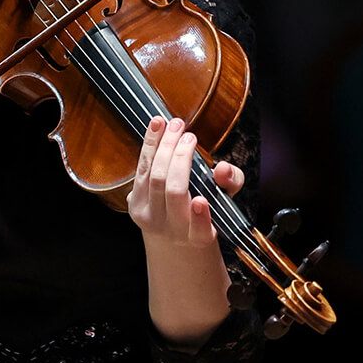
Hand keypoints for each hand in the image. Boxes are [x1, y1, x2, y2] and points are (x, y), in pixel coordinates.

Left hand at [126, 116, 244, 246]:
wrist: (170, 238)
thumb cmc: (201, 215)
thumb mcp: (223, 203)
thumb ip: (230, 183)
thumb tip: (222, 168)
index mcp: (199, 238)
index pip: (199, 231)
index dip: (200, 217)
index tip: (201, 201)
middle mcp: (171, 231)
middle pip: (174, 191)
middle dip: (180, 158)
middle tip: (190, 135)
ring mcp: (148, 218)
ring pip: (153, 176)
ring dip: (163, 146)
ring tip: (175, 125)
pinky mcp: (133, 204)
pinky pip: (141, 170)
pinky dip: (150, 145)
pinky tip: (157, 126)